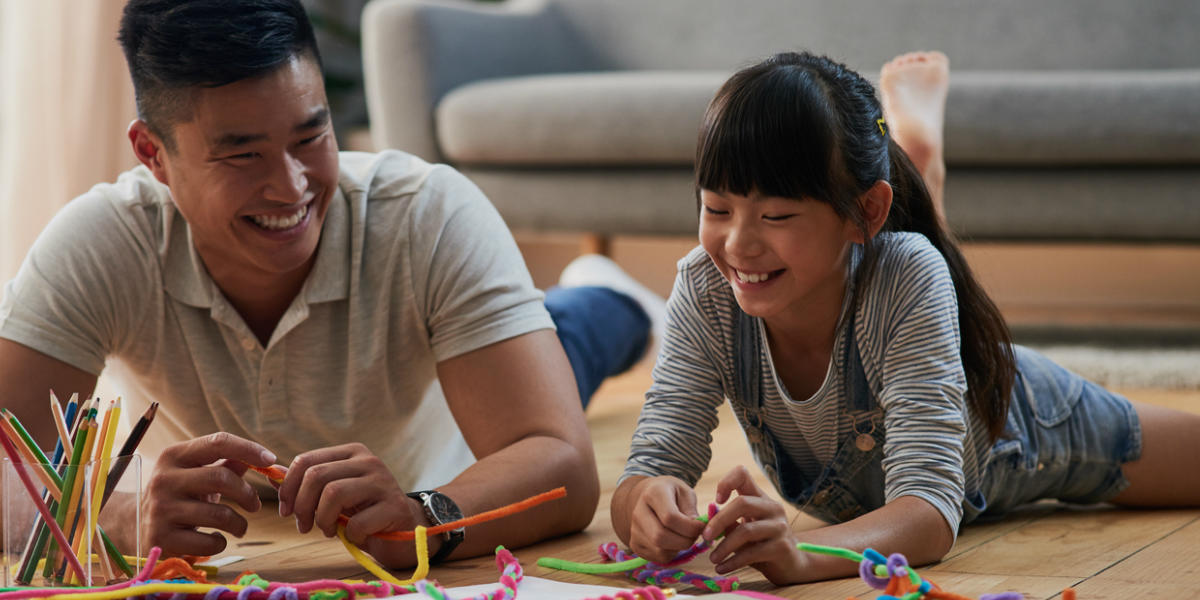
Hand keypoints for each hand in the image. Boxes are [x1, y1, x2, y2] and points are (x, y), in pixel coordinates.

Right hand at [141, 432, 275, 555]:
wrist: (134, 526)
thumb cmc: (179, 494)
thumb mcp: (197, 473)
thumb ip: (229, 462)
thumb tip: (269, 461)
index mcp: (174, 455)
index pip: (217, 442)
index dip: (248, 449)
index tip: (271, 459)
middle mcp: (163, 479)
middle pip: (221, 478)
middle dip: (247, 493)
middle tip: (255, 505)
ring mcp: (160, 509)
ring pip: (219, 514)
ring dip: (239, 523)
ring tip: (239, 526)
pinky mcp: (161, 538)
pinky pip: (208, 542)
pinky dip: (221, 542)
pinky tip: (216, 538)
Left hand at [276, 442, 426, 566]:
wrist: (405, 527)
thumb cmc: (364, 510)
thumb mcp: (333, 494)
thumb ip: (307, 483)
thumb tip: (272, 473)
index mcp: (351, 452)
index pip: (307, 460)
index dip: (288, 487)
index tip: (285, 510)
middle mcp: (369, 461)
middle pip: (317, 476)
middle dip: (301, 506)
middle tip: (304, 526)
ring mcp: (383, 482)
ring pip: (333, 494)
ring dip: (322, 520)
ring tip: (327, 530)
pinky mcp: (395, 506)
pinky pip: (356, 522)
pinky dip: (349, 535)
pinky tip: (354, 536)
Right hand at [624, 475, 705, 563]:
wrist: (649, 497)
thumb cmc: (671, 494)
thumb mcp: (685, 492)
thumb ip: (691, 510)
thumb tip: (697, 529)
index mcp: (652, 494)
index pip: (669, 517)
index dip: (690, 527)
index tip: (702, 526)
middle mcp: (638, 513)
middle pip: (660, 537)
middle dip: (685, 541)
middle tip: (695, 535)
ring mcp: (634, 531)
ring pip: (660, 550)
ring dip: (679, 548)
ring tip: (684, 536)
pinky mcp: (635, 545)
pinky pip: (658, 557)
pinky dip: (672, 553)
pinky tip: (674, 541)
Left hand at [703, 465, 803, 584]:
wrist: (791, 565)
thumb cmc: (762, 544)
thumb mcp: (744, 530)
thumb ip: (728, 523)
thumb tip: (707, 519)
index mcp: (760, 498)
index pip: (743, 474)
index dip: (726, 482)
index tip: (717, 501)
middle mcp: (772, 508)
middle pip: (742, 503)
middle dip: (719, 521)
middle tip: (705, 537)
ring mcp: (780, 527)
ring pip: (746, 531)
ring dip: (724, 547)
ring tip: (712, 559)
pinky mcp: (782, 547)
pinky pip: (752, 553)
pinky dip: (733, 562)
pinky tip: (722, 568)